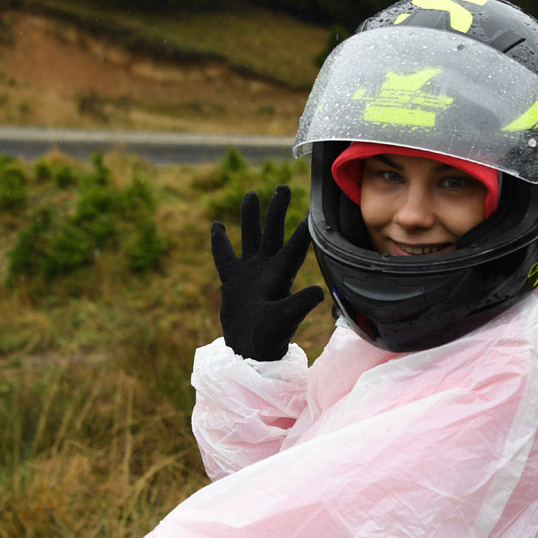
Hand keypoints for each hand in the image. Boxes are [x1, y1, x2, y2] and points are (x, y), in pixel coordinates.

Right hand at [210, 186, 324, 360]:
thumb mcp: (286, 318)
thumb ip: (299, 305)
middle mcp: (267, 270)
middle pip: (272, 233)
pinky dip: (220, 241)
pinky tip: (217, 225)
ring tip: (252, 194)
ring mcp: (250, 273)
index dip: (302, 231)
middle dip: (276, 210)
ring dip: (251, 217)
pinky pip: (224, 256)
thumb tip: (319, 292)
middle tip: (282, 187)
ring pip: (250, 238)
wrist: (250, 350)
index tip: (310, 213)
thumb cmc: (271, 337)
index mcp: (281, 276)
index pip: (294, 247)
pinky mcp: (232, 281)